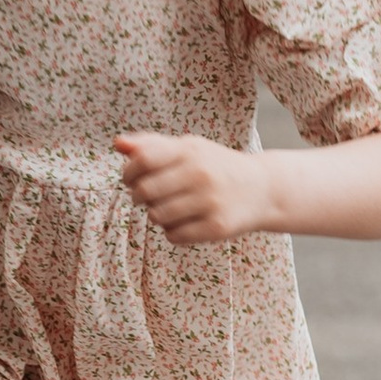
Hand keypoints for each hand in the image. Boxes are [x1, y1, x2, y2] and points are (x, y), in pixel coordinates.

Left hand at [113, 130, 273, 243]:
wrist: (263, 189)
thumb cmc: (216, 166)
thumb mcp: (189, 148)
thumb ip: (151, 145)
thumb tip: (117, 144)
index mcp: (191, 151)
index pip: (142, 160)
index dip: (128, 172)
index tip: (131, 179)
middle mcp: (200, 175)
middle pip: (145, 191)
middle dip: (139, 197)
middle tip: (149, 197)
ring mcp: (210, 202)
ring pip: (157, 216)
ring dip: (157, 215)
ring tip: (170, 209)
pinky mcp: (216, 227)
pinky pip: (174, 236)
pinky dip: (173, 231)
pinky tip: (185, 222)